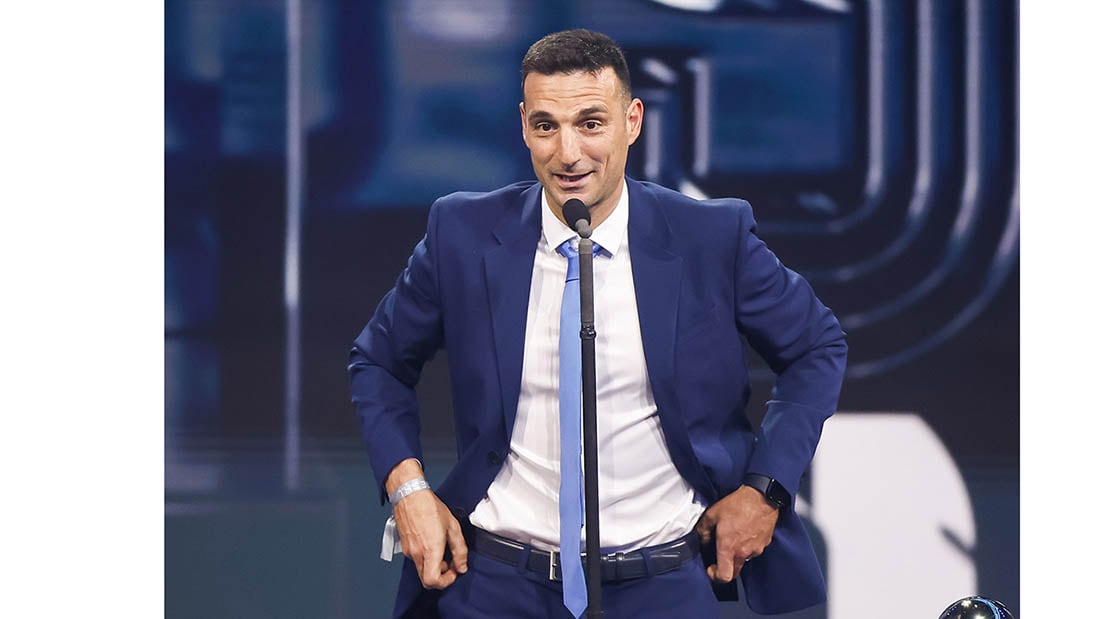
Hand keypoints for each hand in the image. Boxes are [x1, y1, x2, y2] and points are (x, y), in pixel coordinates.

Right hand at [386, 459, 468, 588]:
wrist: (409, 495)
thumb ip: (460, 550)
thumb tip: (462, 566)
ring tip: (441, 549)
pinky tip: (431, 543)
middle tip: (449, 564)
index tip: (453, 572)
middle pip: (426, 580)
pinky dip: (425, 558)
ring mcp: (409, 551)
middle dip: (440, 576)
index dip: (445, 582)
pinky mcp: (404, 547)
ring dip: (433, 566)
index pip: (432, 581)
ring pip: (421, 569)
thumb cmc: (429, 506)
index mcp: (430, 549)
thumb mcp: (453, 526)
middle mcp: (417, 553)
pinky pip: (416, 559)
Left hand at [695, 485, 778, 582]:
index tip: (711, 569)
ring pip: (744, 560)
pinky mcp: (765, 543)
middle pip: (734, 572)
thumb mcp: (712, 514)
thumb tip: (702, 540)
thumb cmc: (738, 504)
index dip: (715, 577)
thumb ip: (703, 531)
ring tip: (733, 537)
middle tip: (719, 556)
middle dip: (725, 568)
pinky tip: (744, 532)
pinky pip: (753, 550)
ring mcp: (756, 549)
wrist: (762, 496)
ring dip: (737, 554)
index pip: (724, 576)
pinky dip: (747, 546)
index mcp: (729, 547)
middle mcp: (743, 552)